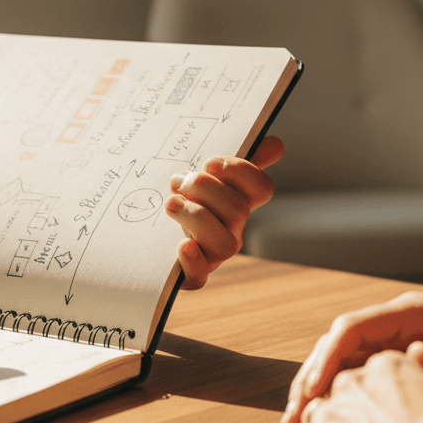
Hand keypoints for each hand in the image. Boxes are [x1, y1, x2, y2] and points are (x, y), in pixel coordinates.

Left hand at [164, 135, 282, 289]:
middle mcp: (231, 229)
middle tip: (178, 180)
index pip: (261, 189)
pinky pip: (200, 278)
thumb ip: (234, 160)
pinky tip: (182, 244)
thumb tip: (275, 144)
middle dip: (205, 189)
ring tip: (171, 203)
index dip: (240, 172)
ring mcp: (213, 254)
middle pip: (237, 211)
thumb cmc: (183, 199)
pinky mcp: (191, 275)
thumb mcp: (205, 176)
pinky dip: (193, 262)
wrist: (147, 234)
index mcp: (238, 202)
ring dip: (196, 218)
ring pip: (225, 245)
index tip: (209, 161)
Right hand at [281, 291, 422, 422]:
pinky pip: (355, 378)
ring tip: (295, 422)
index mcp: (411, 314)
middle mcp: (394, 326)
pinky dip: (334, 397)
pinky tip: (323, 420)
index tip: (312, 389)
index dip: (327, 357)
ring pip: (339, 362)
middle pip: (336, 344)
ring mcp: (392, 345)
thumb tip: (410, 357)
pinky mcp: (394, 367)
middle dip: (310, 376)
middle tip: (293, 413)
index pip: (353, 328)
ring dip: (315, 388)